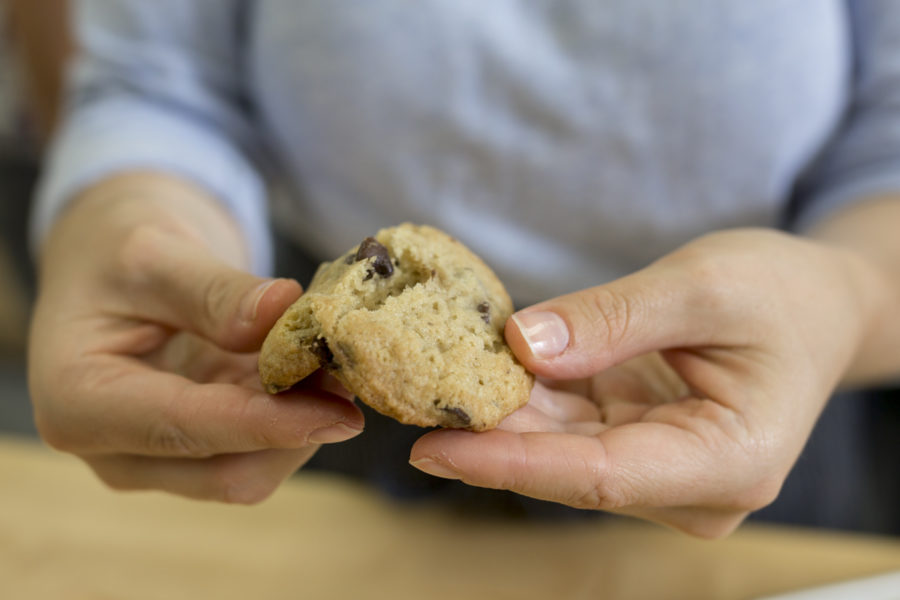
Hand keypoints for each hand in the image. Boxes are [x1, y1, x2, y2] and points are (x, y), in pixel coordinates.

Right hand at [29, 175, 363, 502]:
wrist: (109, 260)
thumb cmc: (116, 248)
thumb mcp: (154, 251)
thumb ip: (214, 291)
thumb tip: (283, 311)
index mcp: (77, 402)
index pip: (184, 429)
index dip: (268, 424)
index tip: (340, 412)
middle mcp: (114, 448)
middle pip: (226, 471)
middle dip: (297, 429)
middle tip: (354, 375)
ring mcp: (157, 455)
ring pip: (252, 468)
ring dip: (304, 424)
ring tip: (340, 364)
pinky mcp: (198, 445)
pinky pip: (260, 447)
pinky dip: (297, 415)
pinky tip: (323, 372)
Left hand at [410, 228, 873, 536]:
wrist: (817, 306)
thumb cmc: (783, 295)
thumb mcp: (705, 286)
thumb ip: (615, 319)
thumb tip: (520, 345)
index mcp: (728, 461)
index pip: (599, 476)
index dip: (511, 462)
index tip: (434, 448)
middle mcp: (691, 485)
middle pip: (569, 468)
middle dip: (487, 437)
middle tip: (406, 404)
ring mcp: (662, 471)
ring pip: (561, 449)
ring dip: (496, 417)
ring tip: (423, 384)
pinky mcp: (639, 444)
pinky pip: (569, 427)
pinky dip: (523, 401)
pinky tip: (472, 374)